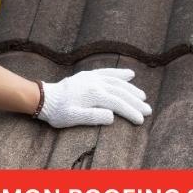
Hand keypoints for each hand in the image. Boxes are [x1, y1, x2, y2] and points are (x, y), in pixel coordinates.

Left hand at [37, 68, 151, 127]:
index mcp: (94, 94)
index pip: (118, 103)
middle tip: (148, 110)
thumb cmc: (58, 112)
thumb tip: (112, 115)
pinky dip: (120, 73)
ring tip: (143, 96)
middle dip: (135, 101)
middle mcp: (95, 83)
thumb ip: (93, 117)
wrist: (44, 99)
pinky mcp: (88, 75)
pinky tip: (130, 74)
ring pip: (117, 82)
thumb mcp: (74, 118)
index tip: (141, 120)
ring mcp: (92, 77)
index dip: (131, 111)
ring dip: (131, 89)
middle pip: (121, 92)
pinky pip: (108, 72)